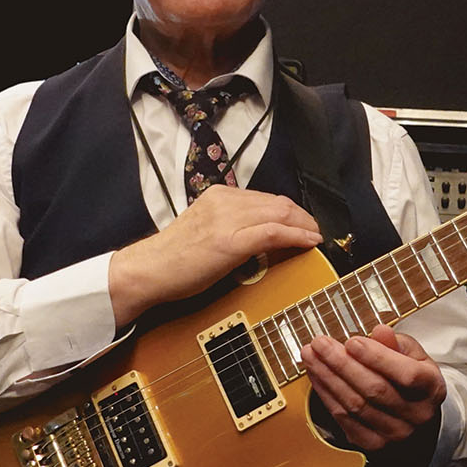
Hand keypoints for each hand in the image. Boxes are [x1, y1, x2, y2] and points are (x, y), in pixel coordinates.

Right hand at [109, 185, 320, 325]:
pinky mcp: (231, 241)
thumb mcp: (207, 230)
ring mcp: (228, 220)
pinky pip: (274, 232)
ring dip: (305, 226)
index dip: (290, 210)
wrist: (149, 270)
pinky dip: (297, 236)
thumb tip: (261, 235)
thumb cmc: (175, 259)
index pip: (265, 198)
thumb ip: (232, 225)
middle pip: (278, 202)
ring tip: (316, 237)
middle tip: (317, 231)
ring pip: (280, 214)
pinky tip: (310, 242)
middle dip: (303, 217)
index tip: (303, 222)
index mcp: (219, 196)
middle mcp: (225, 201)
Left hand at [301, 324, 446, 450]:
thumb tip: (380, 331)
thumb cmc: (411, 378)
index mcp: (431, 388)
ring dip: (328, 378)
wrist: (414, 413)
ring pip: (355, 405)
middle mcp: (416, 414)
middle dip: (342, 364)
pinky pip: (344, 419)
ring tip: (311, 356)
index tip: (352, 341)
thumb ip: (395, 343)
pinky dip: (326, 395)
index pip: (406, 375)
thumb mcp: (412, 354)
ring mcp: (395, 433)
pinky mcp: (373, 443)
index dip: (377, 358)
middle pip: (374, 390)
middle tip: (320, 344)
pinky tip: (317, 376)